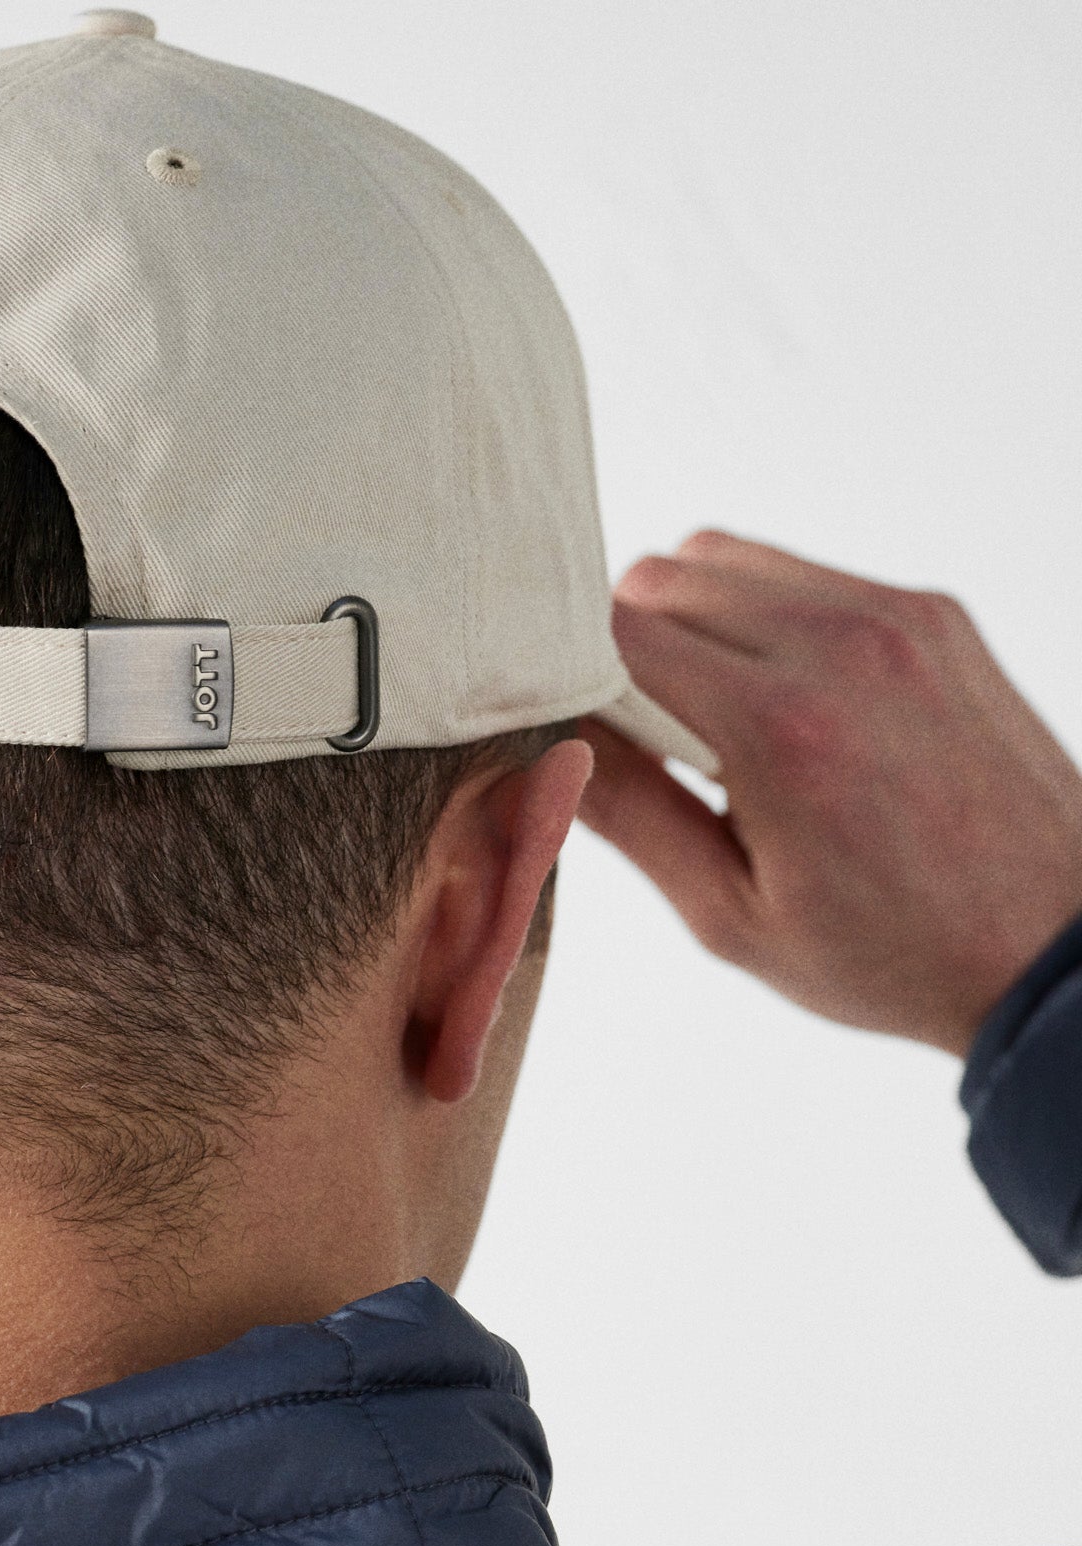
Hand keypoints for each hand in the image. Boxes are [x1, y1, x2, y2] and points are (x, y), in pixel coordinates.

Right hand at [578, 531, 1081, 1056]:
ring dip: (690, 620)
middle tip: (649, 738)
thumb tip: (547, 747)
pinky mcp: (931, 611)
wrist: (1051, 945)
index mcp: (778, 728)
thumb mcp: (732, 918)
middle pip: (658, 578)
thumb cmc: (892, 954)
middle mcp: (838, 645)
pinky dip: (763, 617)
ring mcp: (893, 616)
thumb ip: (631, 818)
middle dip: (625, 647)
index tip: (572, 726)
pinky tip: (786, 701)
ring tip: (717, 717)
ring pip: (722, 558)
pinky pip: (800, 573)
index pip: (613, 632)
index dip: (570, 673)